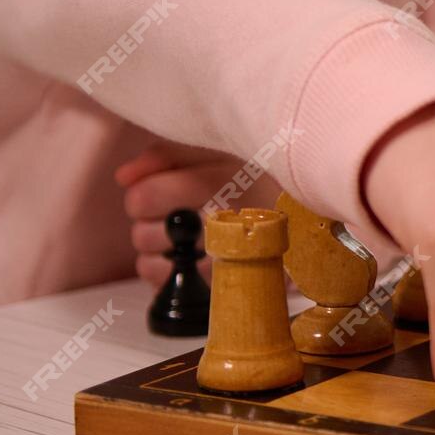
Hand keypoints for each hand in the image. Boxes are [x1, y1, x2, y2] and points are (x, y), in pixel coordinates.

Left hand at [115, 142, 278, 287]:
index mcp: (223, 181)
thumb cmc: (260, 181)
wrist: (310, 222)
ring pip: (149, 260)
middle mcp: (224, 220)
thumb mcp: (221, 151)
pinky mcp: (221, 283)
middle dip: (151, 223)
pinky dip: (166, 272)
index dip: (142, 195)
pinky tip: (189, 259)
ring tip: (188, 237)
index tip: (163, 192)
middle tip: (179, 216)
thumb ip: (167, 155)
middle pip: (142, 232)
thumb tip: (124, 176)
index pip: (144, 197)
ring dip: (159, 249)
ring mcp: (224, 257)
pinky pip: (165, 282)